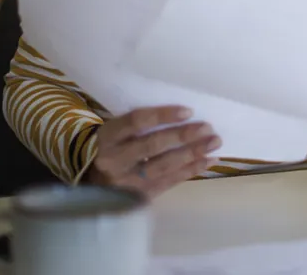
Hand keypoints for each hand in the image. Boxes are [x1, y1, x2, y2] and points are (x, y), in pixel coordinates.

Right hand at [82, 105, 220, 198]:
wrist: (91, 179)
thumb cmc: (112, 146)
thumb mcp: (116, 131)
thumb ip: (139, 125)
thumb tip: (183, 115)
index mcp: (107, 137)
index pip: (136, 122)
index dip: (163, 116)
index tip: (188, 111)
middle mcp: (114, 160)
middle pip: (152, 146)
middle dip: (183, 137)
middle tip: (207, 128)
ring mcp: (126, 181)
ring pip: (163, 166)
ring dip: (192, 154)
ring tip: (214, 143)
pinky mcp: (138, 196)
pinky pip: (168, 182)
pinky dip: (190, 171)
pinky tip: (208, 160)